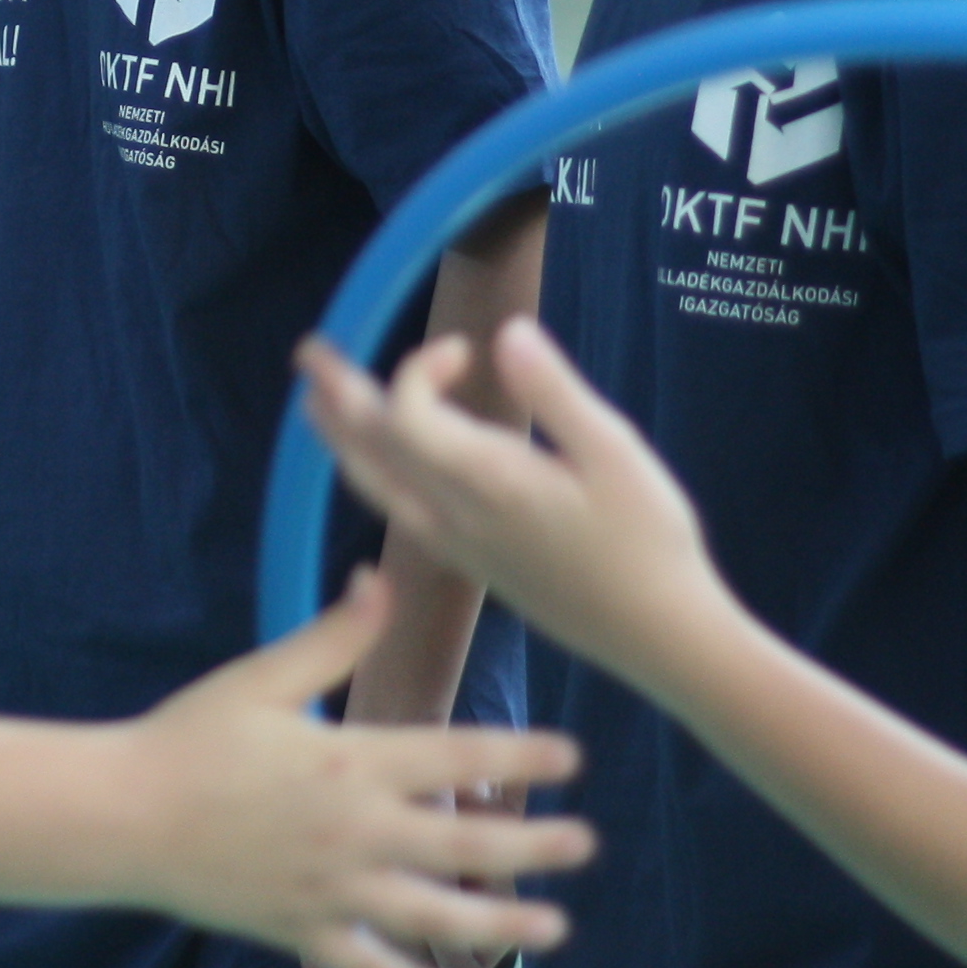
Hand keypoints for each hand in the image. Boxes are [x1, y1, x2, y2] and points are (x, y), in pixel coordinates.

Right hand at [133, 570, 588, 967]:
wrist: (120, 818)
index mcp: (351, 762)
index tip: (573, 759)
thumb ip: (333, 635)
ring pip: (432, 916)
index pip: (457, 758)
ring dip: (499, 924)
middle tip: (585, 844)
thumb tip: (378, 578)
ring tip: (555, 928)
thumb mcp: (264, 677)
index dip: (520, 757)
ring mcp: (331, 892)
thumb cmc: (191, 738)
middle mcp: (353, 833)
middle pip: (463, 844)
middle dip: (532, 846)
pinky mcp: (301, 932)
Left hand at [296, 320, 728, 685]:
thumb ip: (555, 392)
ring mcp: (459, 546)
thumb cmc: (648, 539)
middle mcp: (458, 517)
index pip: (408, 417)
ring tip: (316, 403)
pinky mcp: (471, 564)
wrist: (657, 636)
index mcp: (490, 482)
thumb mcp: (616, 451)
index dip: (417, 369)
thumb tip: (507, 330)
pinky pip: (397, 511)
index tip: (463, 349)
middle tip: (309, 352)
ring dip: (342, 438)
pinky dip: (370, 473)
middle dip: (340, 396)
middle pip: (374, 449)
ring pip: (376, 487)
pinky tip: (378, 465)